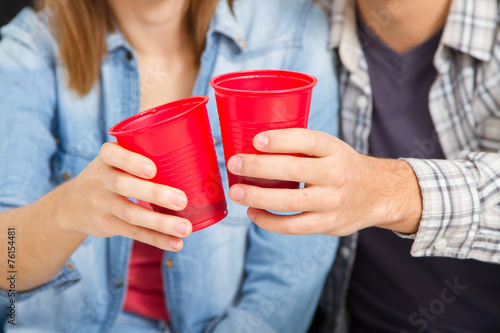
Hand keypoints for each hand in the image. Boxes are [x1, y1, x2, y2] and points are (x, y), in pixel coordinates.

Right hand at [56, 142, 191, 250]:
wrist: (71, 205)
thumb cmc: (111, 173)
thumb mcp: (115, 159)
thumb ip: (144, 152)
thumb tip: (198, 144)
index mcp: (106, 158)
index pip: (112, 155)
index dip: (131, 161)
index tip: (153, 170)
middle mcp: (100, 180)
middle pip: (125, 186)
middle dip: (155, 194)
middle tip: (183, 200)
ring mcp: (102, 204)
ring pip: (131, 214)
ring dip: (161, 223)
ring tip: (186, 228)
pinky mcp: (107, 225)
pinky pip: (134, 233)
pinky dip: (156, 239)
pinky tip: (176, 243)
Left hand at [227, 129, 422, 235]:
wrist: (380, 193)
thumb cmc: (344, 166)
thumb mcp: (332, 148)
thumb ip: (303, 147)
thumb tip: (255, 145)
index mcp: (335, 150)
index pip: (307, 140)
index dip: (281, 139)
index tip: (256, 140)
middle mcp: (336, 175)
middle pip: (293, 170)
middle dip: (259, 167)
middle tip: (234, 163)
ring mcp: (333, 202)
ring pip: (290, 201)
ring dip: (258, 197)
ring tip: (236, 192)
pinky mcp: (328, 224)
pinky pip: (294, 226)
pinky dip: (269, 222)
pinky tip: (253, 214)